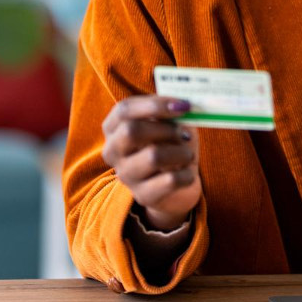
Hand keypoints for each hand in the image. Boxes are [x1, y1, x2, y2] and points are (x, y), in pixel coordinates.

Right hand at [100, 95, 201, 229]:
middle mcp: (113, 151)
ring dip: (180, 152)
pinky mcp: (143, 196)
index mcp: (114, 128)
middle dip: (165, 129)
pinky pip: (170, 180)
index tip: (183, 105)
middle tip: (184, 134)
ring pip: (153, 156)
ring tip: (188, 155)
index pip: (124, 110)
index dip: (155, 104)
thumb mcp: (169, 123)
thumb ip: (170, 112)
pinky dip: (187, 174)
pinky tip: (188, 173)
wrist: (175, 186)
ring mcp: (125, 175)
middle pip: (132, 131)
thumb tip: (183, 105)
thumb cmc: (170, 145)